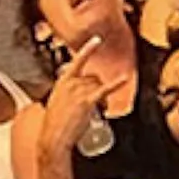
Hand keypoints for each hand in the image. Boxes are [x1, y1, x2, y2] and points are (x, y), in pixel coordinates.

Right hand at [40, 37, 130, 156]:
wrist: (53, 137)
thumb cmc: (53, 125)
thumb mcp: (56, 103)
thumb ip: (67, 94)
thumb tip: (78, 95)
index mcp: (62, 82)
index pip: (77, 61)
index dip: (88, 49)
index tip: (97, 40)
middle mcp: (71, 83)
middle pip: (94, 78)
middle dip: (98, 89)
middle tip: (98, 105)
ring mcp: (79, 91)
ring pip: (100, 86)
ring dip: (104, 97)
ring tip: (100, 110)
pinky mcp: (87, 101)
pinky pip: (105, 90)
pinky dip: (117, 83)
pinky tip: (125, 78)